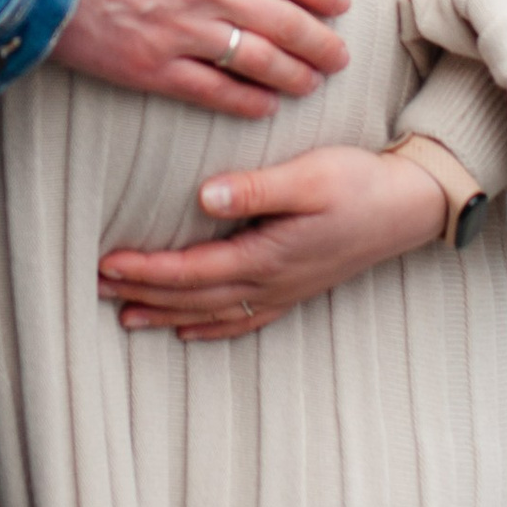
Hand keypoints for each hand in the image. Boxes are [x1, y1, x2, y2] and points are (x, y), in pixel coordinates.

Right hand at [47, 0, 348, 119]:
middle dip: (319, 41)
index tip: (340, 2)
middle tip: (341, 55)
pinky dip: (244, 101)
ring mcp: (178, 32)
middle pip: (282, 21)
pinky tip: (265, 107)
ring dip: (293, 74)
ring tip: (314, 83)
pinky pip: (210, 90)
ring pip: (255, 60)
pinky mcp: (148, 66)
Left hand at [97, 147, 445, 339]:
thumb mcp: (310, 176)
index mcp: (267, 255)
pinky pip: (243, 318)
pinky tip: (189, 330)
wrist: (410, 207)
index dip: (146, 271)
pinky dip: (211, 327)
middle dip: (144, 294)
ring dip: (167, 314)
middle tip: (96, 290)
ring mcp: (284, 290)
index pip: (191, 271)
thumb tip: (204, 196)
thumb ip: (257, 189)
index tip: (105, 266)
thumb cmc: (360, 183)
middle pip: (193, 297)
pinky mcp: (296, 287)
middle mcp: (270, 282)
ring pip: (212, 312)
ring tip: (126, 317)